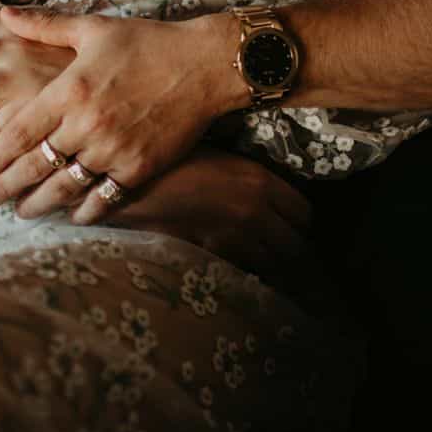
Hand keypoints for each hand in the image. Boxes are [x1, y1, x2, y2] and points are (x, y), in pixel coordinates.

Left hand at [0, 7, 240, 224]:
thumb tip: (4, 15)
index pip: (17, 131)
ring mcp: (113, 149)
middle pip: (33, 166)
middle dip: (5, 186)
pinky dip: (84, 211)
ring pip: (63, 188)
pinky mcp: (139, 167)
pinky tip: (71, 216)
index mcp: (69, 89)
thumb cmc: (148, 42)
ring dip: (37, 204)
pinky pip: (103, 198)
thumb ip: (45, 26)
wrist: (205, 65)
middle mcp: (86, 123)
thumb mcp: (93, 28)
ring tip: (21, 211)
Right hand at [108, 147, 312, 275]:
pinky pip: (243, 274)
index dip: (300, 221)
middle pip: (297, 247)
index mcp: (259, 181)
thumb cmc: (169, 161)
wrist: (126, 184)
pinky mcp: (211, 259)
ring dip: (271, 265)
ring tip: (263, 262)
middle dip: (292, 250)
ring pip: (274, 266)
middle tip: (283, 249)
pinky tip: (233, 265)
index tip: (292, 223)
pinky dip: (244, 273)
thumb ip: (248, 179)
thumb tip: (267, 196)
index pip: (304, 214)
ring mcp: (233, 240)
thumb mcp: (218, 157)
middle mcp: (255, 213)